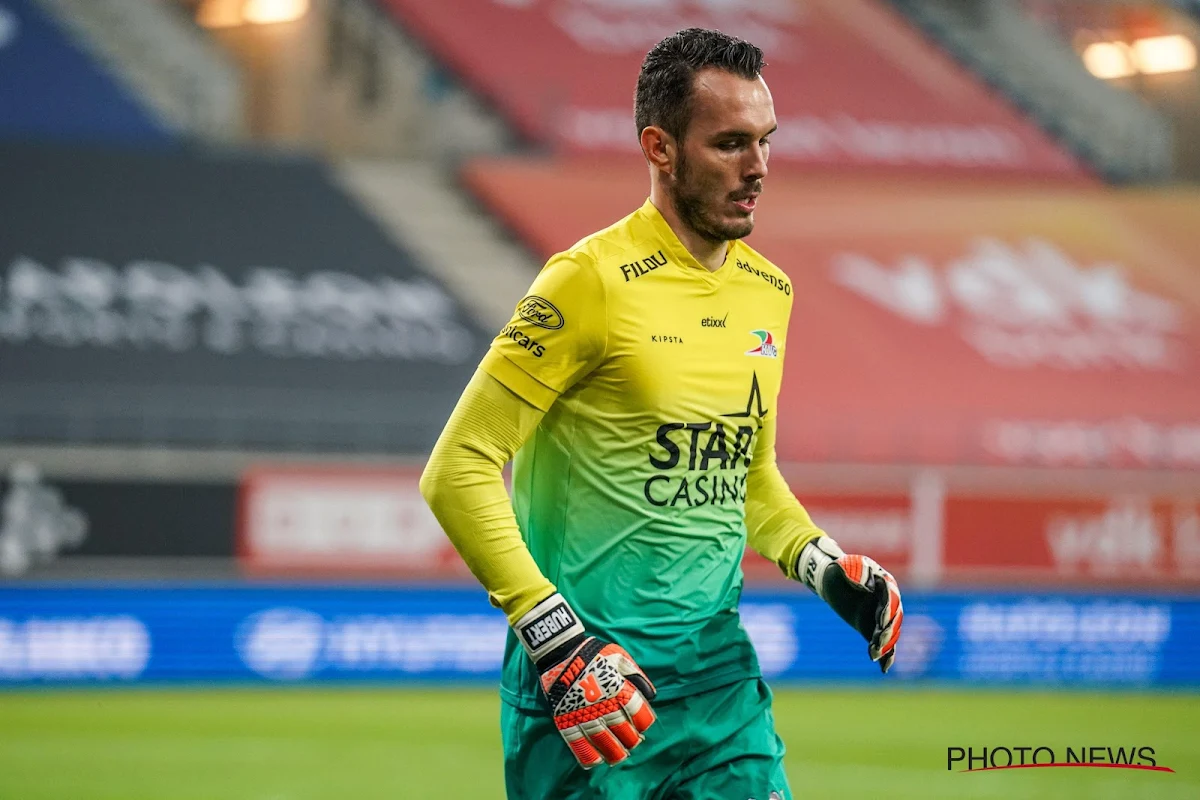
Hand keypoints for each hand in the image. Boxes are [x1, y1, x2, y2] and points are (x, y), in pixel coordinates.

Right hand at [514, 593, 656, 768]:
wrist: (559, 651)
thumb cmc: (592, 653)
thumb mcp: (619, 656)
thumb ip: (636, 674)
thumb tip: (651, 695)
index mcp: (617, 687)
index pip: (637, 711)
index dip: (643, 721)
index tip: (643, 726)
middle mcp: (602, 703)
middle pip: (622, 729)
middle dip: (630, 739)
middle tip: (633, 743)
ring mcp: (583, 712)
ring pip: (602, 739)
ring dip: (613, 752)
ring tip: (618, 758)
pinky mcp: (565, 718)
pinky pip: (577, 742)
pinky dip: (587, 754)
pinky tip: (596, 761)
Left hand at [797, 537, 902, 672]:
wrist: (833, 580)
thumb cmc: (838, 570)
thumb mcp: (842, 566)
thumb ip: (854, 570)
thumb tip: (865, 584)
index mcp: (884, 583)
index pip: (891, 597)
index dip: (888, 608)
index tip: (882, 619)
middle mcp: (888, 601)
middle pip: (894, 618)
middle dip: (887, 630)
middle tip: (878, 641)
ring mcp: (882, 616)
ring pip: (890, 633)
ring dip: (885, 644)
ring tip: (874, 654)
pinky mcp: (874, 628)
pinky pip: (884, 643)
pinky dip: (886, 656)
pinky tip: (883, 668)